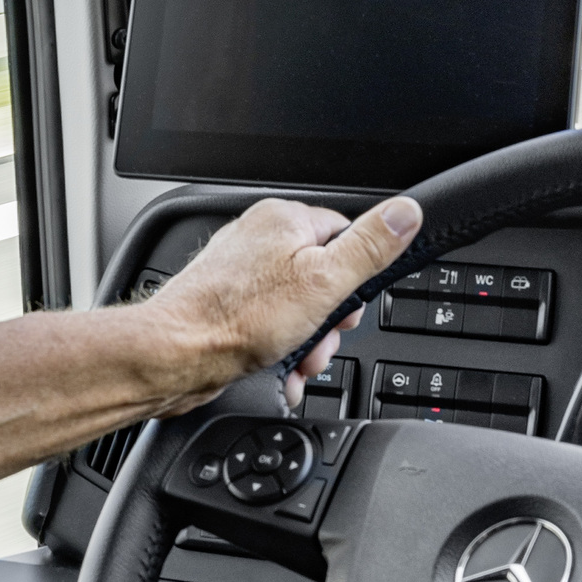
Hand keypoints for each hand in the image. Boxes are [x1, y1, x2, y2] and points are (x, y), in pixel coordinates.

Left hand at [133, 195, 422, 413]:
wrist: (175, 356)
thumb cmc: (237, 318)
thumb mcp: (323, 281)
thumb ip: (369, 247)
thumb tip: (406, 213)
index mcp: (285, 220)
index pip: (347, 236)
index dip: (355, 279)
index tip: (347, 308)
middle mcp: (260, 239)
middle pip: (324, 277)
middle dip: (328, 320)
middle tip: (318, 339)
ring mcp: (241, 273)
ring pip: (298, 308)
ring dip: (306, 342)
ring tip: (294, 360)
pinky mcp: (228, 304)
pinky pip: (271, 325)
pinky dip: (280, 350)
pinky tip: (278, 368)